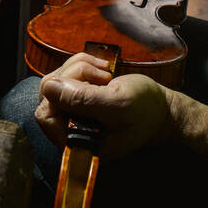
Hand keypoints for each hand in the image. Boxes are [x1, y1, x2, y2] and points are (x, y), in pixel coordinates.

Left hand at [35, 53, 173, 158]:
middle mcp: (68, 130)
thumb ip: (83, 99)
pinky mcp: (76, 99)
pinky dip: (81, 65)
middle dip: (74, 75)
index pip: (46, 114)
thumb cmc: (145, 110)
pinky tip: (101, 69)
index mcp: (76, 142)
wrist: (161, 109)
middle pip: (48, 94)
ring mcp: (71, 114)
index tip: (90, 85)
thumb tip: (49, 88)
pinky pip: (65, 76)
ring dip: (79, 68)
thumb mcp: (118, 103)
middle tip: (103, 76)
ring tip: (105, 72)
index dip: (62, 94)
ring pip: (56, 81)